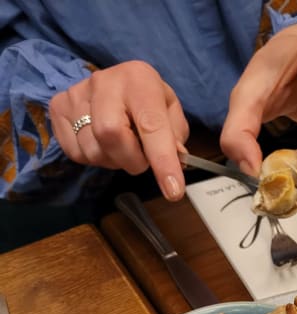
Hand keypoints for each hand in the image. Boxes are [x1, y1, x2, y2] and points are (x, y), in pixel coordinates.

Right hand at [49, 61, 189, 200]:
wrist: (116, 83)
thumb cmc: (146, 100)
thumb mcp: (170, 112)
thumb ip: (176, 137)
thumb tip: (176, 162)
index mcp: (139, 79)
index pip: (151, 125)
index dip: (163, 161)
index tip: (173, 190)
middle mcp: (104, 82)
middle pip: (111, 135)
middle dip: (131, 160)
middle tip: (141, 160)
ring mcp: (76, 93)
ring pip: (92, 149)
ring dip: (113, 161)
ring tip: (122, 147)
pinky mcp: (58, 107)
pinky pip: (74, 152)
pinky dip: (93, 159)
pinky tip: (102, 145)